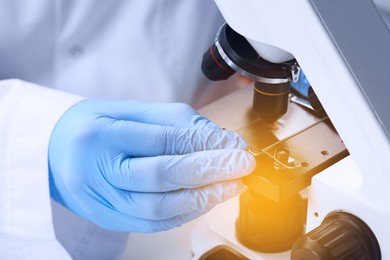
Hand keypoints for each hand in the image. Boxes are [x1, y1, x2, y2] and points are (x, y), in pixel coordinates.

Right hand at [48, 100, 254, 231]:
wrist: (54, 152)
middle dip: (209, 172)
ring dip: (202, 198)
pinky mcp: (107, 219)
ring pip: (158, 208)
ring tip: (230, 186)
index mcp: (100, 134)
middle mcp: (96, 170)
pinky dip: (185, 212)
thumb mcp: (131, 111)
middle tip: (241, 166)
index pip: (161, 140)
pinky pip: (152, 223)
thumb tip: (219, 140)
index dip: (203, 145)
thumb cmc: (95, 126)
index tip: (234, 146)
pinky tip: (206, 200)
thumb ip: (175, 123)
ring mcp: (100, 200)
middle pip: (160, 176)